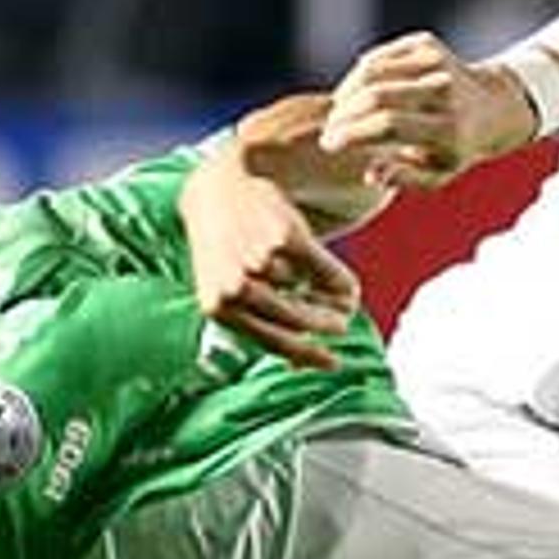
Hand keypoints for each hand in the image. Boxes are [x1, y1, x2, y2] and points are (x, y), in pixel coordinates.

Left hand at [181, 161, 361, 369]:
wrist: (215, 190)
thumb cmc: (224, 248)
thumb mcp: (227, 290)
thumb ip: (257, 324)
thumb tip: (298, 367)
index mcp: (218, 307)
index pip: (272, 341)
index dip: (308, 355)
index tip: (334, 364)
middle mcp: (235, 286)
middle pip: (297, 319)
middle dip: (327, 325)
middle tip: (342, 325)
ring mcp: (258, 259)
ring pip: (309, 292)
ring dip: (327, 299)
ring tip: (332, 297)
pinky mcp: (282, 234)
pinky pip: (322, 268)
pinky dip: (337, 278)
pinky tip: (342, 284)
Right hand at [318, 32, 540, 194]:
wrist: (493, 106)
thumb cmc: (455, 149)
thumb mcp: (437, 175)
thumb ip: (404, 178)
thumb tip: (369, 174)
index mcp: (449, 128)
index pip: (389, 125)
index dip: (353, 134)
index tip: (329, 145)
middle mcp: (445, 90)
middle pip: (376, 95)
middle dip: (343, 114)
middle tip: (328, 131)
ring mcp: (437, 61)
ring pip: (372, 71)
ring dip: (347, 94)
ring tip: (338, 116)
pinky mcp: (427, 43)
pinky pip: (379, 58)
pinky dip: (359, 77)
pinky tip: (354, 96)